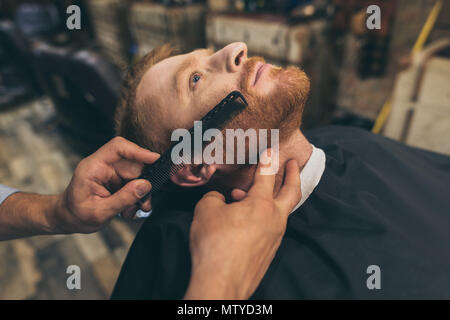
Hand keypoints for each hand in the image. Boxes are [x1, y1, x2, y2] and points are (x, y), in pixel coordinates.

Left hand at [53, 137, 158, 233]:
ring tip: (130, 211)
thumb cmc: (77, 215)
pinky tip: (128, 210)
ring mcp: (112, 172)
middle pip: (134, 165)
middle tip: (143, 205)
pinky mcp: (118, 180)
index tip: (155, 159)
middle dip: (142, 185)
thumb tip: (145, 186)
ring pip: (138, 176)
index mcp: (93, 166)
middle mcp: (104, 166)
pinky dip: (136, 198)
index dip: (138, 150)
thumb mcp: (99, 212)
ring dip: (139, 195)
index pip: (118, 147)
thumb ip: (123, 198)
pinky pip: (136, 184)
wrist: (69, 219)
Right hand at [184, 151, 300, 298]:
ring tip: (242, 196)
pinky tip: (242, 221)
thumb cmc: (214, 244)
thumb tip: (220, 199)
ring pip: (279, 211)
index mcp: (261, 204)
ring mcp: (275, 237)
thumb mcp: (206, 210)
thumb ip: (214, 198)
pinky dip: (261, 218)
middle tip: (293, 164)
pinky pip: (270, 228)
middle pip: (292, 192)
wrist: (222, 282)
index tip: (272, 149)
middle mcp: (274, 219)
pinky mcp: (269, 252)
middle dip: (294, 175)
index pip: (267, 175)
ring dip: (268, 199)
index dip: (268, 159)